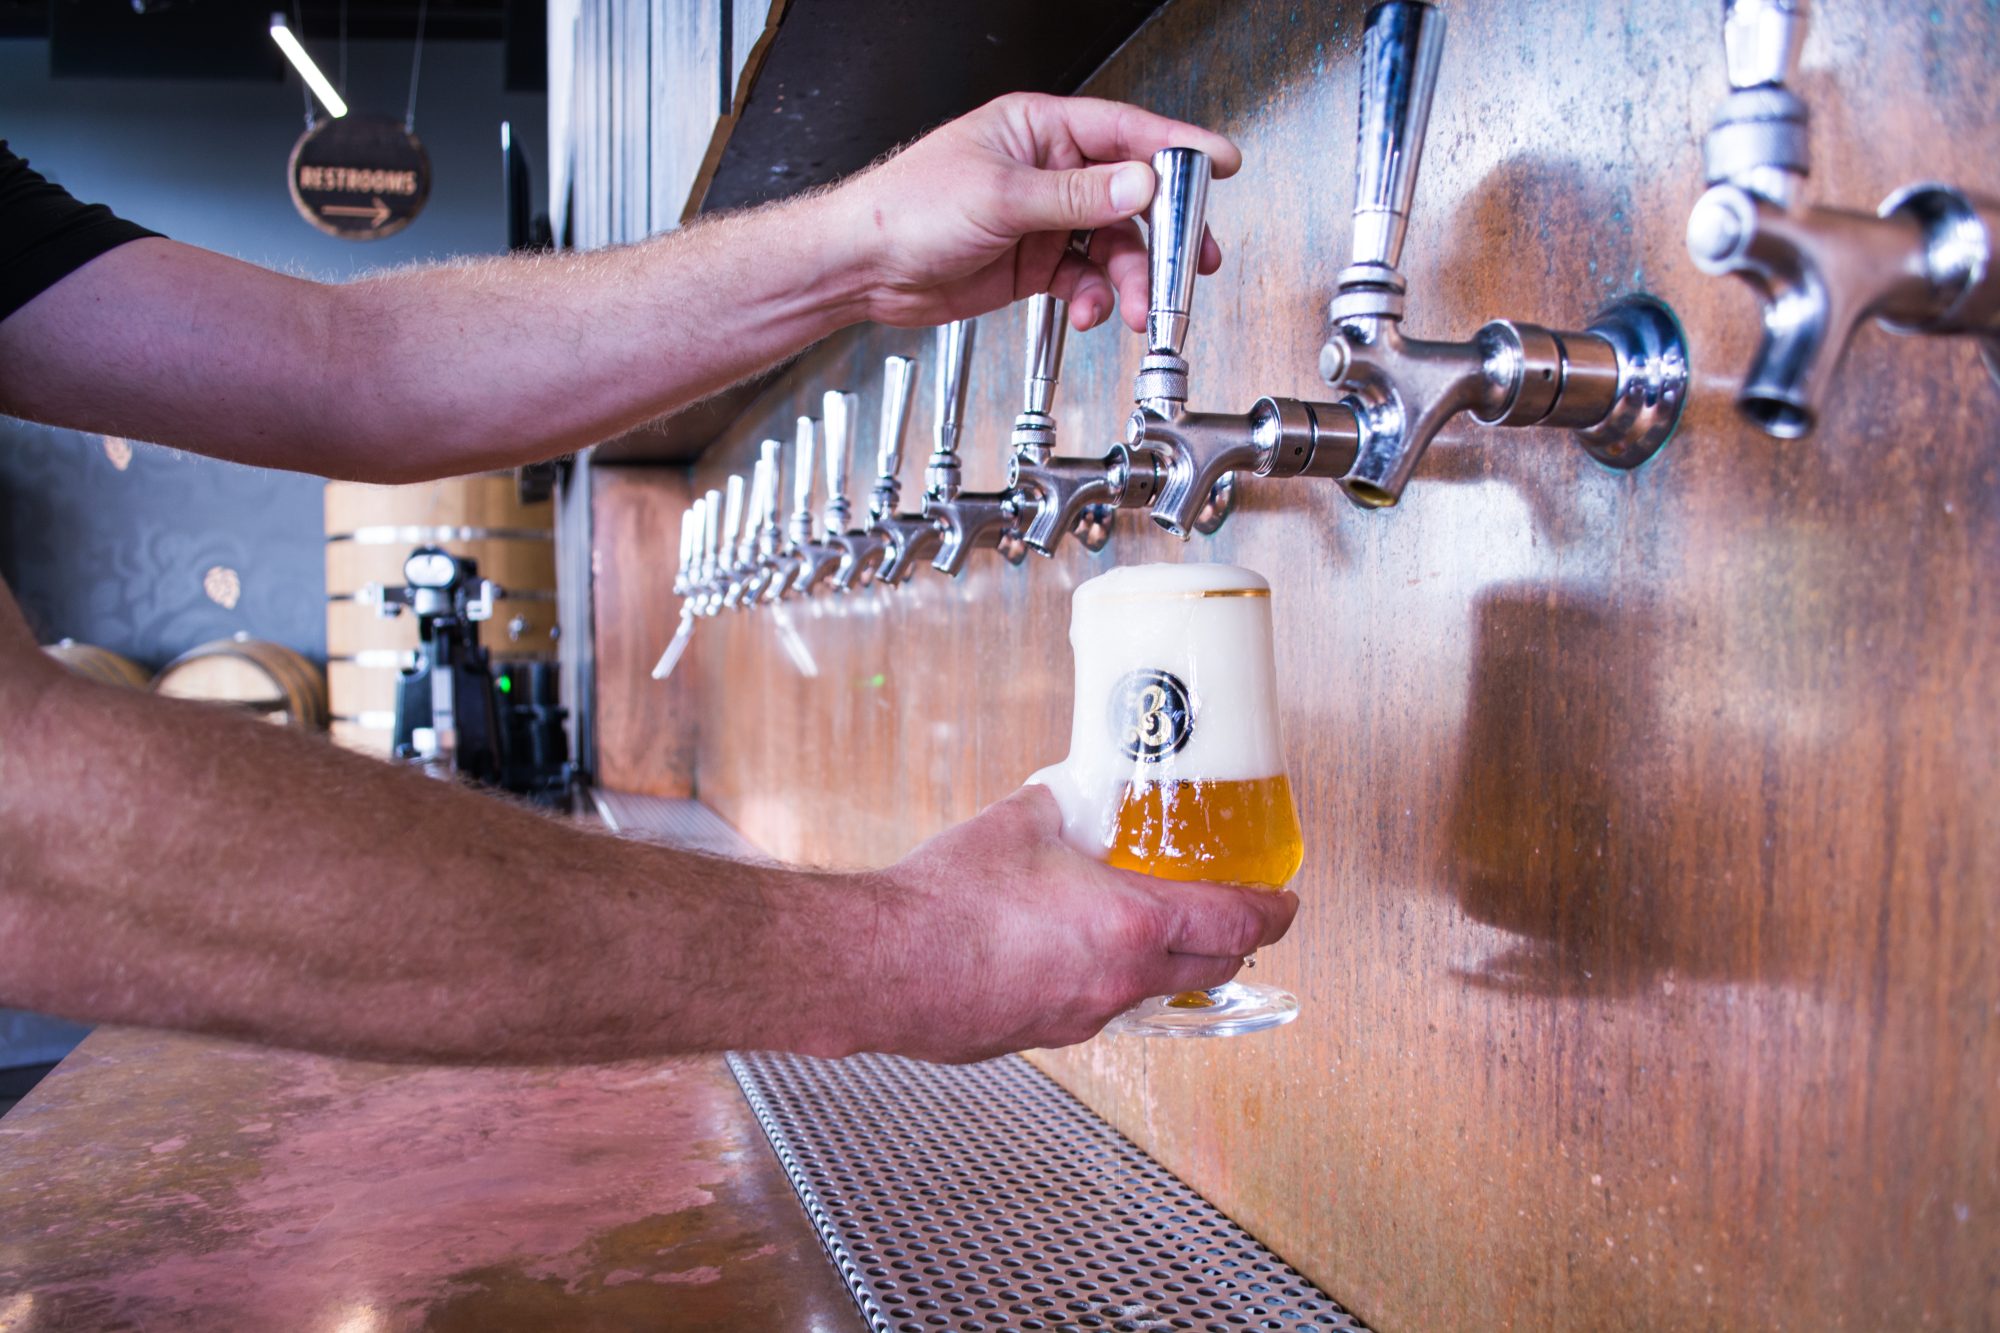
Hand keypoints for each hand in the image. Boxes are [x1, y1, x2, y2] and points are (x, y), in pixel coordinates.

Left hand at [827, 93, 1240, 334]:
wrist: (863, 268)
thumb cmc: (907, 208)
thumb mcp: (1002, 196)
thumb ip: (1078, 196)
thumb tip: (1140, 185)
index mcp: (1039, 130)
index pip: (1125, 132)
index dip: (1177, 149)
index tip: (1220, 164)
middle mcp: (1048, 171)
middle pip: (1130, 197)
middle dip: (1164, 233)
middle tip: (1194, 262)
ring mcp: (1044, 219)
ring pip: (1113, 246)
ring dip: (1130, 279)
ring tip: (1136, 309)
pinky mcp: (1035, 262)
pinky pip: (1085, 279)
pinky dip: (1096, 298)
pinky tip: (1093, 312)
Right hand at [839, 785, 1296, 1063]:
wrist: (880, 966)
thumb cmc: (944, 904)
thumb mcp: (1018, 822)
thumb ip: (1061, 807)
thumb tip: (1070, 796)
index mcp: (1131, 925)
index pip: (1237, 924)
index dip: (1273, 911)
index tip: (1285, 900)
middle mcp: (1118, 982)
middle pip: (1209, 971)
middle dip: (1231, 941)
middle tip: (1231, 913)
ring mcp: (1080, 1018)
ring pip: (1152, 994)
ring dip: (1167, 965)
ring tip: (1148, 928)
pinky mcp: (1040, 1036)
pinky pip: (1096, 1008)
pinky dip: (1106, 980)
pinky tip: (1070, 951)